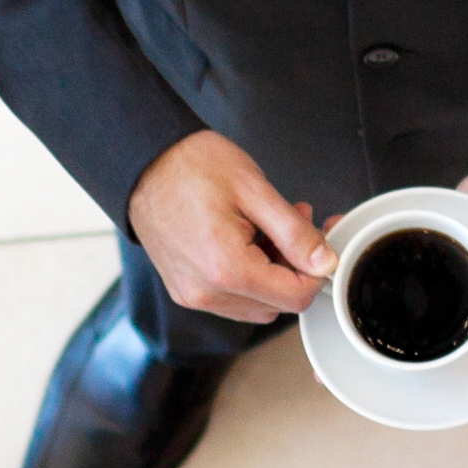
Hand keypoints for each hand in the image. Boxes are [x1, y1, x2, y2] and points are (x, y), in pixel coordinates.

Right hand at [131, 129, 328, 322]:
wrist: (142, 163)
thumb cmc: (191, 167)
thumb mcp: (254, 190)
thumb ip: (295, 233)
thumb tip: (325, 263)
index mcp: (226, 269)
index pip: (295, 297)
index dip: (316, 270)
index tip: (318, 241)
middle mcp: (206, 292)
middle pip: (277, 304)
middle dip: (295, 268)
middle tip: (296, 223)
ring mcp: (192, 295)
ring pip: (257, 305)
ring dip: (272, 274)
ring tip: (269, 229)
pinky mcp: (185, 290)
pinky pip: (232, 298)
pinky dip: (249, 276)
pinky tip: (248, 240)